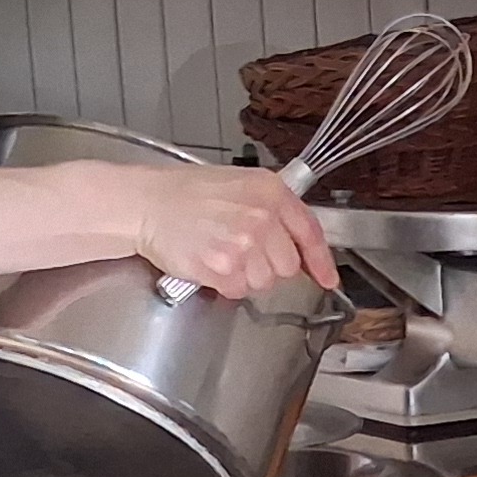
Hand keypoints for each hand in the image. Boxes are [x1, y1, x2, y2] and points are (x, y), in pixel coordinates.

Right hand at [124, 164, 334, 295]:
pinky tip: (209, 262)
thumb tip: (301, 245)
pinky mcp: (224, 268)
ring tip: (220, 252)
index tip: (328, 279)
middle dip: (268, 265)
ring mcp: (244, 244)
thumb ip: (275, 210)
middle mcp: (262, 217)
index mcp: (271, 192)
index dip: (321, 262)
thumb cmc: (189, 194)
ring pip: (264, 282)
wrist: (148, 204)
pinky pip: (238, 290)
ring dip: (245, 275)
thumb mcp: (242, 185)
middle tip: (240, 249)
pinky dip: (224, 284)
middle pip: (287, 266)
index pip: (310, 233)